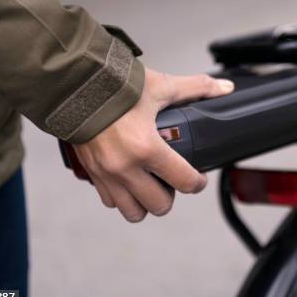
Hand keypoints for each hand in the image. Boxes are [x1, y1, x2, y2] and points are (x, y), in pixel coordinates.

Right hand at [73, 68, 233, 221]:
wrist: (72, 84)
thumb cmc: (115, 86)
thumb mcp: (161, 86)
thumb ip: (196, 88)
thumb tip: (225, 88)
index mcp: (147, 147)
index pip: (184, 182)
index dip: (197, 183)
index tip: (199, 179)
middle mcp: (125, 167)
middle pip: (159, 206)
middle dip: (172, 196)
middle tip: (173, 181)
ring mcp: (106, 174)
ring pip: (133, 212)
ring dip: (146, 204)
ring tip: (151, 186)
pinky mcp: (91, 174)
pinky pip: (110, 201)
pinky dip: (123, 197)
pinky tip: (130, 180)